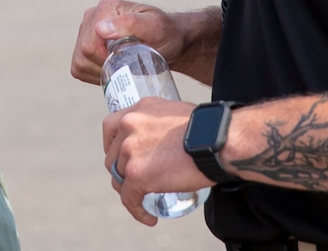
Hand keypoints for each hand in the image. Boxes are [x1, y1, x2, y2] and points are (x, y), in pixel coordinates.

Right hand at [70, 0, 187, 84]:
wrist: (169, 39)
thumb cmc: (165, 32)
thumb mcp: (155, 27)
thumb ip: (130, 24)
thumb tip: (100, 28)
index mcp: (106, 9)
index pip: (89, 46)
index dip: (105, 61)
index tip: (128, 61)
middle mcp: (92, 17)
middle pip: (82, 56)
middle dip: (103, 68)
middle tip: (127, 66)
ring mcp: (87, 30)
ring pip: (79, 63)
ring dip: (98, 73)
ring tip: (121, 68)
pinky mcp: (85, 44)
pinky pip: (79, 68)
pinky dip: (94, 75)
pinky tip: (113, 70)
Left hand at [102, 96, 208, 224]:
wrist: (216, 140)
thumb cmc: (206, 128)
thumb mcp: (174, 113)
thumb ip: (159, 123)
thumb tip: (162, 139)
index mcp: (138, 110)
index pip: (111, 127)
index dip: (113, 146)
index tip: (121, 156)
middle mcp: (129, 126)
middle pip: (113, 155)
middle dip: (121, 171)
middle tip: (135, 182)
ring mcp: (130, 150)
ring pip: (119, 178)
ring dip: (130, 191)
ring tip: (144, 199)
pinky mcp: (136, 173)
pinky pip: (129, 198)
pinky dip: (137, 210)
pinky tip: (149, 217)